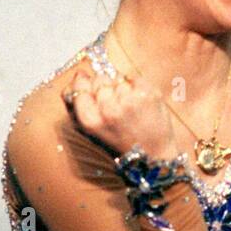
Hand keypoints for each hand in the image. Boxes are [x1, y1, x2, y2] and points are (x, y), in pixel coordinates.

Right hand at [61, 65, 176, 159]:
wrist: (153, 155)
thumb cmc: (121, 141)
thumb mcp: (94, 130)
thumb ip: (80, 104)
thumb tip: (78, 75)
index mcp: (91, 120)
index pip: (79, 87)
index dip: (85, 85)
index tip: (90, 87)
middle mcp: (108, 110)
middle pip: (99, 79)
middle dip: (105, 87)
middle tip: (114, 104)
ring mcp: (129, 100)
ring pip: (117, 78)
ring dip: (121, 88)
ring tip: (129, 108)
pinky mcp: (147, 94)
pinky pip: (133, 78)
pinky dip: (136, 86)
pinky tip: (139, 102)